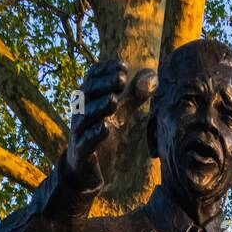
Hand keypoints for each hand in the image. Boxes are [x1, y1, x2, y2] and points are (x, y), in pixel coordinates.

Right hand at [65, 58, 156, 189]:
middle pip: (88, 92)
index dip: (106, 69)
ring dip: (99, 107)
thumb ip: (133, 96)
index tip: (123, 65)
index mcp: (88, 97)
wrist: (83, 167)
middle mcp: (80, 111)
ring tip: (113, 100)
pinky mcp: (81, 151)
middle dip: (105, 84)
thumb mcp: (119, 113)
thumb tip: (153, 77)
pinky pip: (85, 142)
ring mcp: (78, 131)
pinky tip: (104, 129)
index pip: (92, 76)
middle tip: (122, 79)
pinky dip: (94, 134)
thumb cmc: (100, 133)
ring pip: (85, 116)